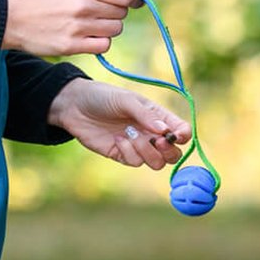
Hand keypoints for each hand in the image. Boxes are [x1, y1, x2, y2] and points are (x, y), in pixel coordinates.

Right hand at [2, 0, 142, 56]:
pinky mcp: (71, 46)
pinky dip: (100, 43)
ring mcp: (78, 27)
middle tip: (100, 14)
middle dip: (115, 14)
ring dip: (108, 30)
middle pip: (121, 14)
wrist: (15, 19)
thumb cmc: (48, 0)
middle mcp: (83, 7)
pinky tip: (89, 38)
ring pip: (115, 31)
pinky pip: (103, 46)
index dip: (132, 0)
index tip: (129, 3)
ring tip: (92, 26)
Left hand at [47, 79, 191, 169]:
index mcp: (158, 116)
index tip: (176, 135)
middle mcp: (152, 134)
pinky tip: (116, 138)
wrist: (75, 107)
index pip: (181, 130)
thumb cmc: (103, 97)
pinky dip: (128, 151)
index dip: (184, 135)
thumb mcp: (125, 100)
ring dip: (146, 151)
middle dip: (168, 150)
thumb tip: (165, 131)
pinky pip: (135, 162)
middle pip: (173, 153)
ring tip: (129, 134)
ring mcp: (138, 146)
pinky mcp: (123, 155)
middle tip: (156, 141)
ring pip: (157, 162)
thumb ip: (145, 115)